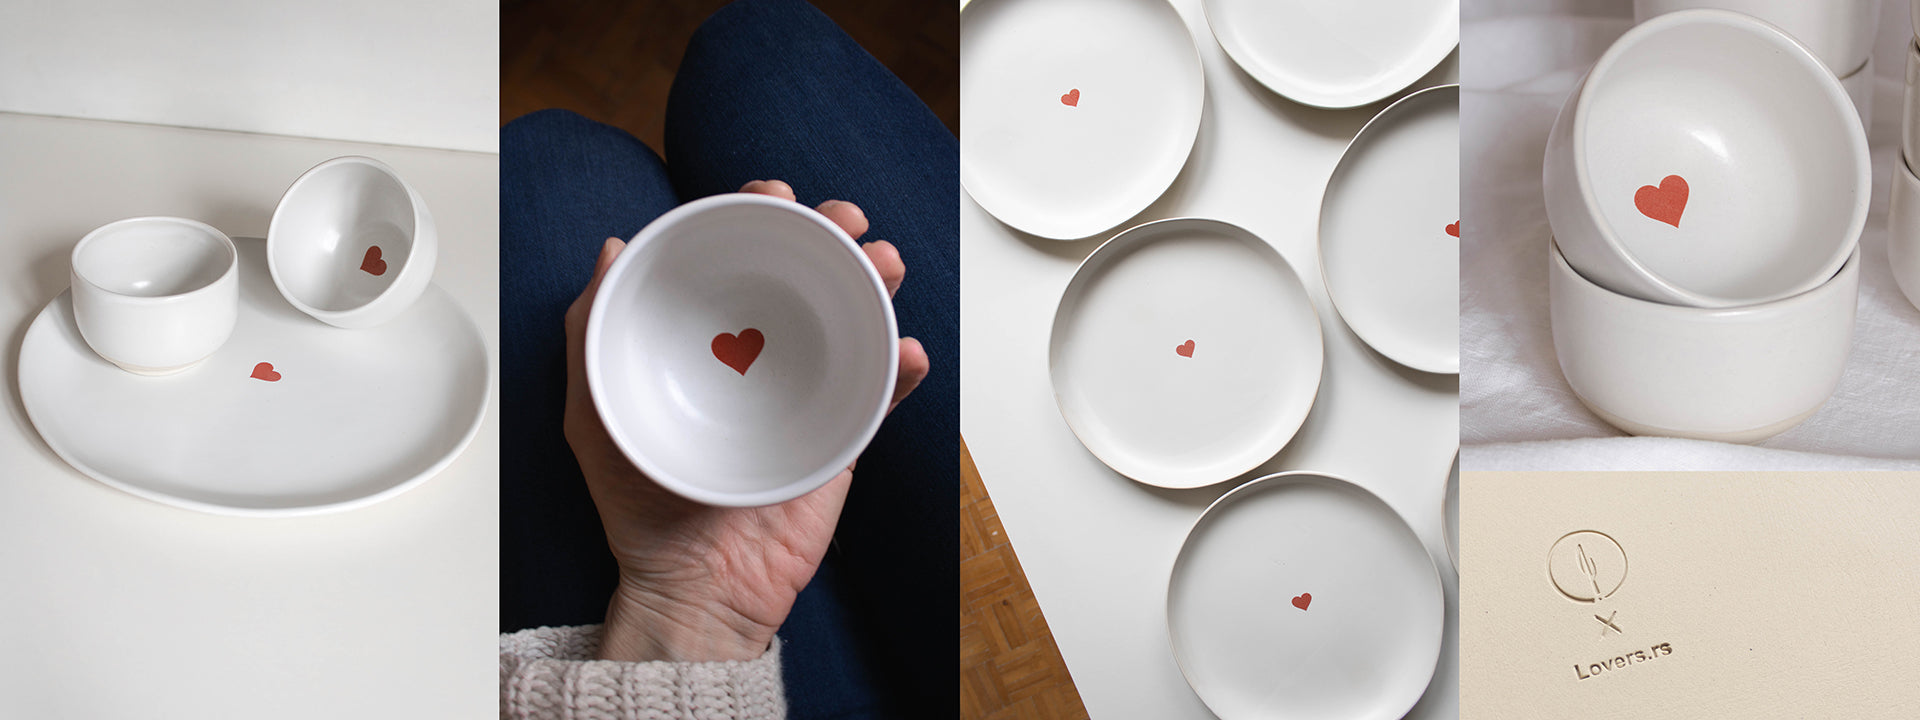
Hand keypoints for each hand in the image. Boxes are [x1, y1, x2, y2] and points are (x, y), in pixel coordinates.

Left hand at [562, 179, 930, 661]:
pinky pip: (884, 397)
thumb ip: (590, 334)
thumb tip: (612, 250)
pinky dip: (904, 369)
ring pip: (857, 321)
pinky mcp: (844, 440)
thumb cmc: (641, 506)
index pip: (741, 261)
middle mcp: (765, 358)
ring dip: (880, 282)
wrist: (692, 587)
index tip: (769, 192)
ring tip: (885, 263)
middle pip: (810, 277)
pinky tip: (907, 349)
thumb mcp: (593, 411)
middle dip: (834, 233)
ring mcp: (810, 396)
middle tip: (843, 216)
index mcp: (712, 343)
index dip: (759, 217)